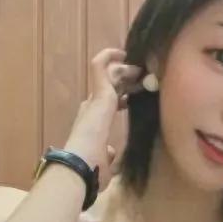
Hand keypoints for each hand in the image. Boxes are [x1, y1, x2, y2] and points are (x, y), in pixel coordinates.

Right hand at [64, 48, 143, 189]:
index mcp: (92, 124)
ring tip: (139, 68)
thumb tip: (111, 152)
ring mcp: (94, 100)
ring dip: (124, 69)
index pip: (107, 104)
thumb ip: (109, 155)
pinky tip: (121, 52)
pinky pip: (100, 66)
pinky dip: (108, 56)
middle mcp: (91, 109)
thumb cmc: (91, 169)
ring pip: (109, 75)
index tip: (132, 97)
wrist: (80, 165)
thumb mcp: (105, 162)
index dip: (120, 97)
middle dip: (125, 80)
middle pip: (109, 87)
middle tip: (142, 77)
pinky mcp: (99, 94)